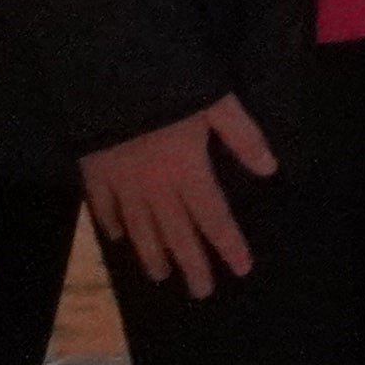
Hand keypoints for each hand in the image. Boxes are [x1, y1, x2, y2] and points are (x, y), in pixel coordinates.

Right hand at [82, 94, 276, 296]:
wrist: (107, 73)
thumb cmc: (168, 84)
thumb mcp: (216, 102)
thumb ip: (243, 136)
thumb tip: (270, 169)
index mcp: (187, 171)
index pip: (213, 217)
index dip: (228, 244)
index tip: (241, 269)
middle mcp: (154, 186)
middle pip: (176, 232)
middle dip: (191, 263)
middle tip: (201, 291)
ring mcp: (121, 182)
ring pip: (139, 227)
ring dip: (152, 253)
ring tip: (162, 276)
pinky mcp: (94, 171)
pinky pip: (101, 206)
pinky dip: (110, 224)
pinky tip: (116, 239)